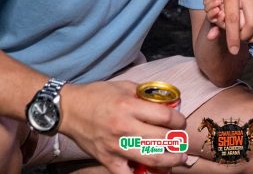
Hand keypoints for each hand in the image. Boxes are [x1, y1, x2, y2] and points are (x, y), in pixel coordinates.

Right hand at [62, 81, 187, 173]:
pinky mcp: (107, 160)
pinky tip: (152, 172)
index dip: (178, 120)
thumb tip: (165, 103)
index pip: (164, 117)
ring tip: (179, 159)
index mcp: (129, 106)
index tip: (180, 121)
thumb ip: (145, 95)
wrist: (69, 109)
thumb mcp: (123, 87)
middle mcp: (124, 127)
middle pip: (162, 139)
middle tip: (183, 141)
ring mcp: (115, 146)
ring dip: (170, 161)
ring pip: (151, 158)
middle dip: (178, 141)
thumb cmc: (97, 95)